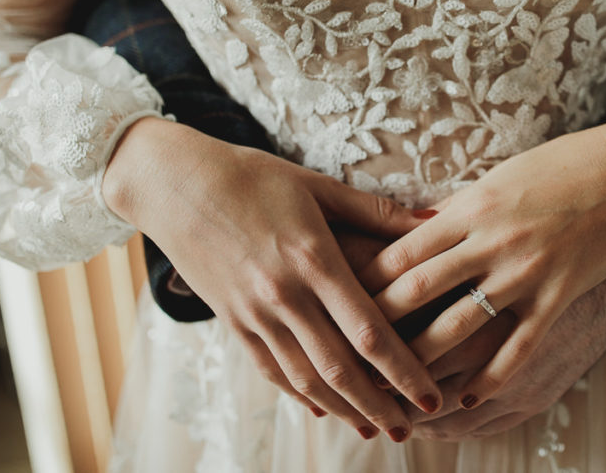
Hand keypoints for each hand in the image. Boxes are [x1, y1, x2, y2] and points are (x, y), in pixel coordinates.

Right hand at [102, 117, 441, 441]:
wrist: (172, 182)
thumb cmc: (253, 176)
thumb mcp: (317, 185)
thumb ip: (375, 210)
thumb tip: (433, 221)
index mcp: (313, 258)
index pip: (369, 330)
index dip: (405, 369)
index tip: (431, 396)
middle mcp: (284, 295)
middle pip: (340, 368)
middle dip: (380, 404)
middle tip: (411, 429)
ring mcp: (253, 313)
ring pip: (305, 378)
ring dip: (343, 410)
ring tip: (375, 429)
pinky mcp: (231, 321)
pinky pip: (270, 369)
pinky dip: (299, 395)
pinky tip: (323, 409)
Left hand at [360, 108, 605, 409]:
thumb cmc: (561, 166)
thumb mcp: (500, 178)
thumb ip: (459, 211)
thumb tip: (415, 232)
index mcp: (471, 206)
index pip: (402, 250)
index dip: (365, 283)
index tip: (336, 304)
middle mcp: (492, 241)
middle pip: (418, 291)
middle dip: (378, 326)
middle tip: (346, 353)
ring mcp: (526, 272)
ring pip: (460, 326)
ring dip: (422, 360)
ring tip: (393, 385)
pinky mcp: (559, 296)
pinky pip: (517, 347)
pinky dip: (489, 378)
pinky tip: (465, 399)